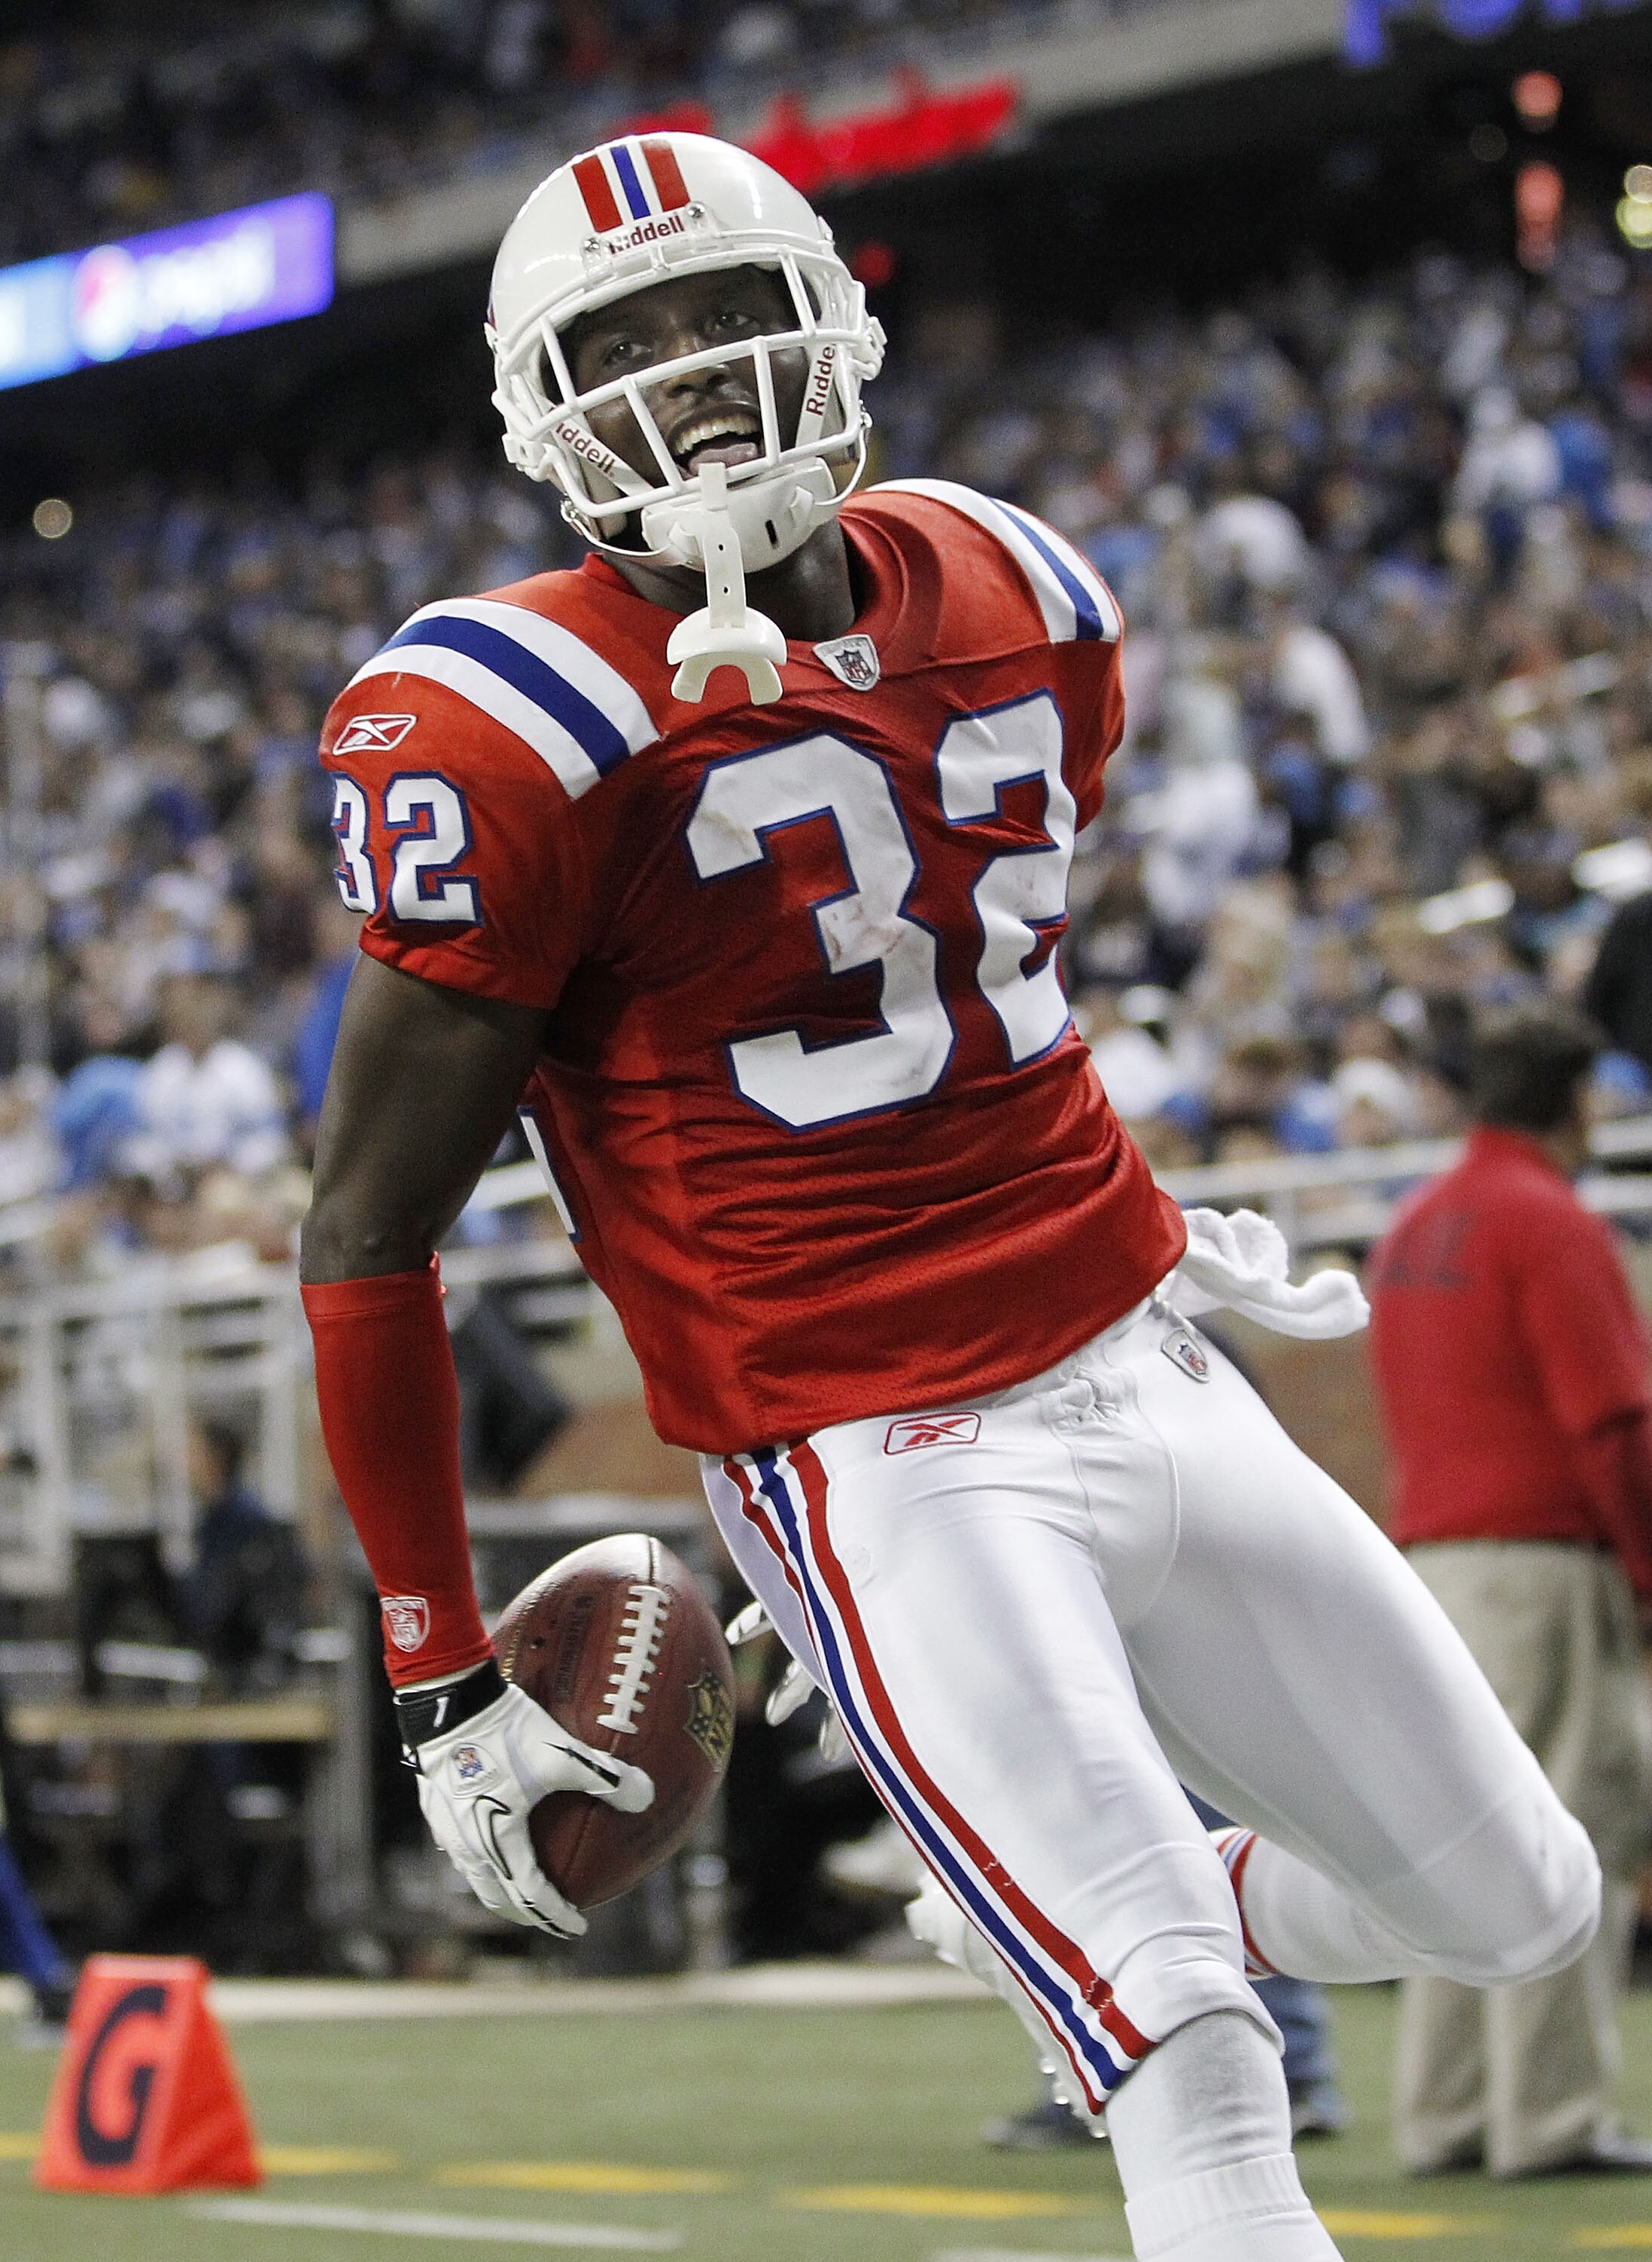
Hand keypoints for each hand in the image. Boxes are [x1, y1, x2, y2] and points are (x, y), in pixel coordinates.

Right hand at [395, 1660, 652, 1934]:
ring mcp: (446, 1828)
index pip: (530, 1896)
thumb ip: (607, 1777)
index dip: (556, 1916)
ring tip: (523, 1883)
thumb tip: (647, 1797)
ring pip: (475, 1874)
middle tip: (552, 1914)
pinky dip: (483, 1858)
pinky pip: (460, 1848)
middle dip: (526, 1912)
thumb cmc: (506, 1731)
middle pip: (496, 1897)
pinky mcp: (435, 1807)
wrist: (448, 1701)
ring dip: (501, 1887)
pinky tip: (494, 1838)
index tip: (579, 1926)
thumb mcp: (563, 1754)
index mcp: (498, 1842)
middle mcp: (467, 1845)